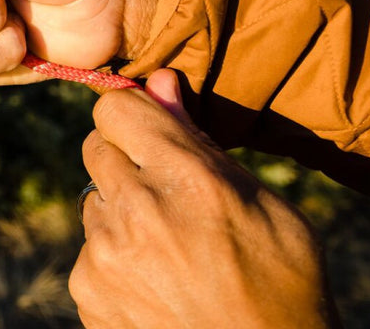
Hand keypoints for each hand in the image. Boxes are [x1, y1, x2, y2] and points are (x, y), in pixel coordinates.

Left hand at [72, 69, 337, 328]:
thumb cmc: (282, 285)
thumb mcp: (267, 207)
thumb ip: (201, 141)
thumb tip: (158, 81)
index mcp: (187, 180)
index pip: (115, 108)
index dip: (133, 116)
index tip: (148, 131)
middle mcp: (136, 211)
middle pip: (96, 148)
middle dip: (126, 160)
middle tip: (165, 193)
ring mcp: (104, 253)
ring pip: (92, 201)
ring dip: (120, 212)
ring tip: (168, 247)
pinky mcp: (87, 288)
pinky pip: (88, 249)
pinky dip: (114, 258)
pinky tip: (154, 280)